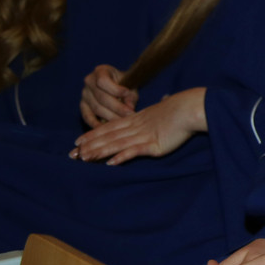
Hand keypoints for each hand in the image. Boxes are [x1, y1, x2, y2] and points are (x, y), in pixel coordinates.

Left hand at [71, 88, 205, 163]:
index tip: (78, 141)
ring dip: (99, 152)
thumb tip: (164, 100)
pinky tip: (110, 163)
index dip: (93, 134)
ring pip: (116, 144)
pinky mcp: (154, 145)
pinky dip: (122, 157)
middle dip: (89, 145)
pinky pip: (134, 151)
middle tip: (72, 154)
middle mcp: (136, 127)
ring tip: (84, 159)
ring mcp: (144, 135)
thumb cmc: (182, 108)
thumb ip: (161, 108)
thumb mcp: (166, 107)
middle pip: (108, 136)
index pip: (110, 127)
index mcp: (138, 119)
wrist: (193, 107)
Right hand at [79, 65, 136, 127]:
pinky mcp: (83, 107)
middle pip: (101, 97)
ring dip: (110, 117)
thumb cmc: (124, 84)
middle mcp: (89, 82)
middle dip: (117, 107)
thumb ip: (130, 95)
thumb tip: (129, 108)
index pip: (103, 81)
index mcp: (101, 71)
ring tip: (123, 122)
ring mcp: (84, 95)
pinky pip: (88, 117)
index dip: (115, 89)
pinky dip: (97, 124)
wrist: (116, 85)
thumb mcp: (130, 85)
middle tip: (130, 114)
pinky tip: (107, 128)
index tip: (127, 94)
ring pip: (96, 108)